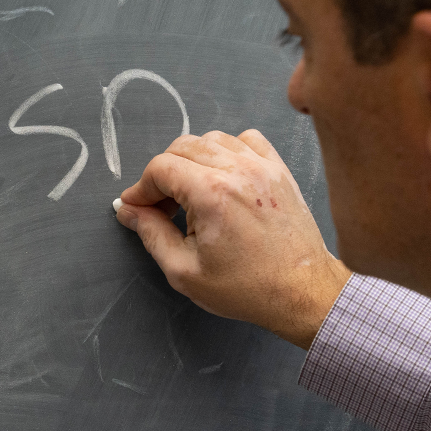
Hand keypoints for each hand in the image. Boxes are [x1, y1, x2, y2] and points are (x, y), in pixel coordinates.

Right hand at [113, 129, 351, 348]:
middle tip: (161, 207)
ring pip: (211, 139)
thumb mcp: (184, 271)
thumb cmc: (247, 287)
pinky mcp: (278, 169)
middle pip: (182, 147)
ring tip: (191, 194)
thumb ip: (151, 233)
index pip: (160, 167)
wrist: (302, 291)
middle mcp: (237, 170)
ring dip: (191, 160)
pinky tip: (222, 177)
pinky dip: (226, 150)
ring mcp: (262, 166)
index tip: (136, 207)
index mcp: (211, 194)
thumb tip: (128, 210)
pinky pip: (245, 139)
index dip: (141, 188)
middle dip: (162, 174)